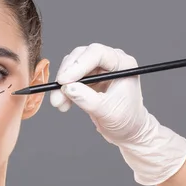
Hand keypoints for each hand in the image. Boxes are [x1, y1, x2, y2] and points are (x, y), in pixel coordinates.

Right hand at [49, 43, 185, 185]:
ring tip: (59, 102)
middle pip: (81, 56)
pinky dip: (63, 90)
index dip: (78, 65)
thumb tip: (68, 88)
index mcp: (123, 64)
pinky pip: (70, 78)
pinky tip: (63, 104)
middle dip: (66, 74)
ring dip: (62, 84)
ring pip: (72, 66)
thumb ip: (87, 99)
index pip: (97, 54)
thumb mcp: (107, 111)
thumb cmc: (126, 120)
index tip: (64, 80)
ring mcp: (98, 69)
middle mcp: (110, 62)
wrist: (128, 131)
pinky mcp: (88, 78)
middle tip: (57, 91)